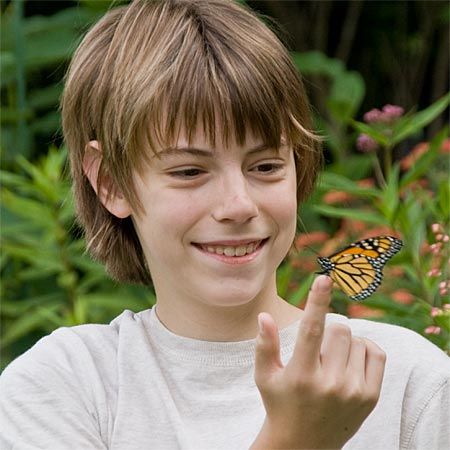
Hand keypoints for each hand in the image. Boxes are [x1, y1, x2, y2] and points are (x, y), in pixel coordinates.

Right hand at [251, 275, 385, 448]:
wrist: (304, 445)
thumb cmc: (280, 403)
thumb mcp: (265, 376)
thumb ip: (265, 345)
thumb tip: (263, 315)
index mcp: (301, 376)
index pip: (310, 330)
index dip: (317, 301)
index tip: (324, 278)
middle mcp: (330, 384)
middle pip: (338, 329)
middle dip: (328, 329)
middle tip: (318, 348)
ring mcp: (354, 392)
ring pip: (356, 339)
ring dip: (344, 342)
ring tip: (331, 360)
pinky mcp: (370, 397)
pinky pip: (376, 353)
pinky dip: (363, 347)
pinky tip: (350, 359)